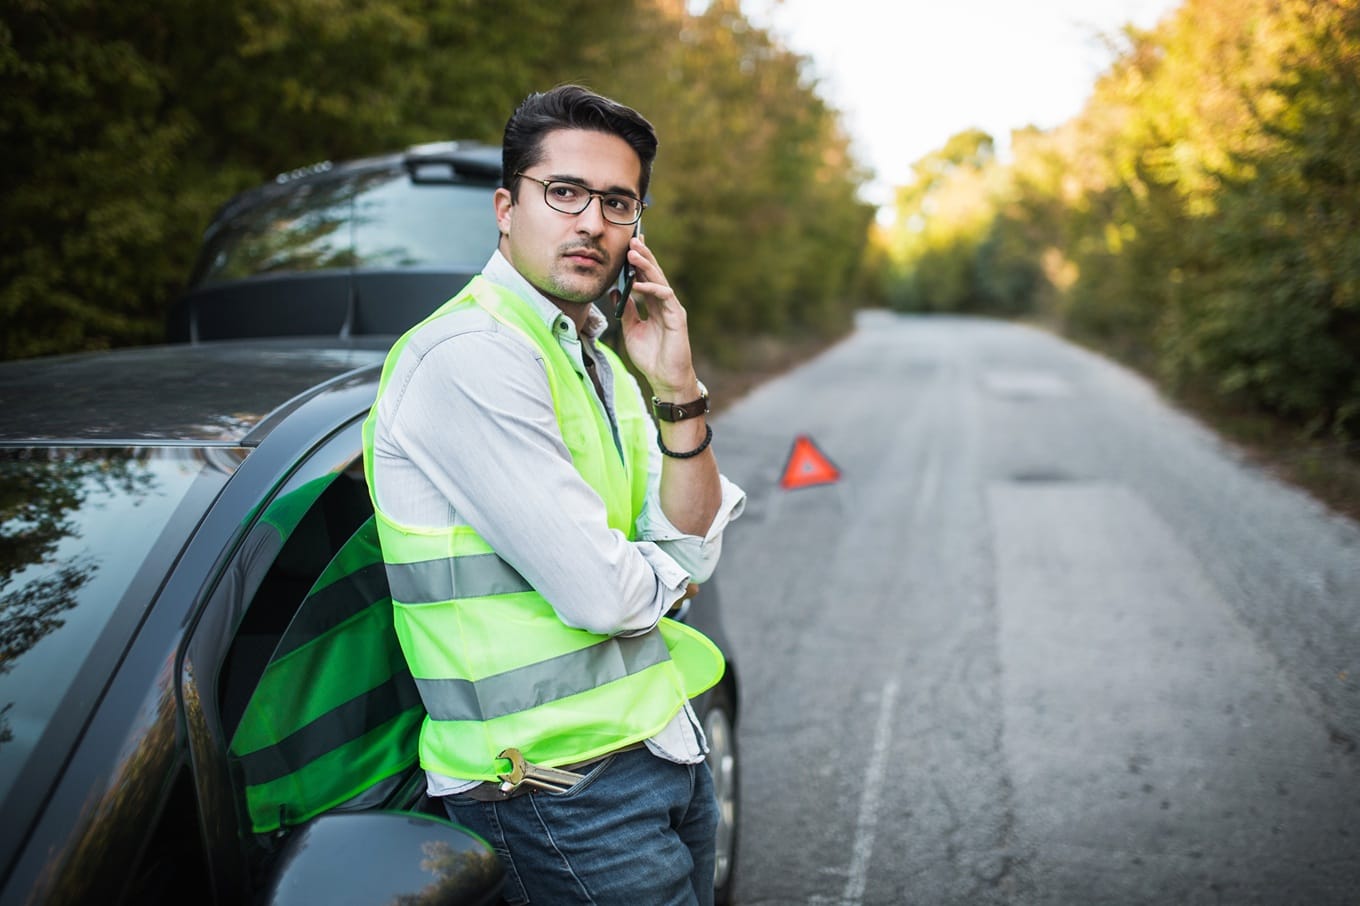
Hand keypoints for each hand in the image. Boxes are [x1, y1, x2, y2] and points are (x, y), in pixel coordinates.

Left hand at [613, 236, 698, 397]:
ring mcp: (672, 309)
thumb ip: (626, 310)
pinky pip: (663, 296)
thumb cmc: (651, 358)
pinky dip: (649, 288)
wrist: (665, 379)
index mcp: (655, 306)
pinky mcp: (677, 317)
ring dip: (646, 266)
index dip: (639, 262)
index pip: (647, 278)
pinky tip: (636, 284)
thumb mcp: (631, 330)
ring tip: (633, 253)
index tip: (629, 245)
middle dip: (643, 255)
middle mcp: (665, 303)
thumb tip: (615, 291)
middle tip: (632, 238)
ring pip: (659, 280)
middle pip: (654, 274)